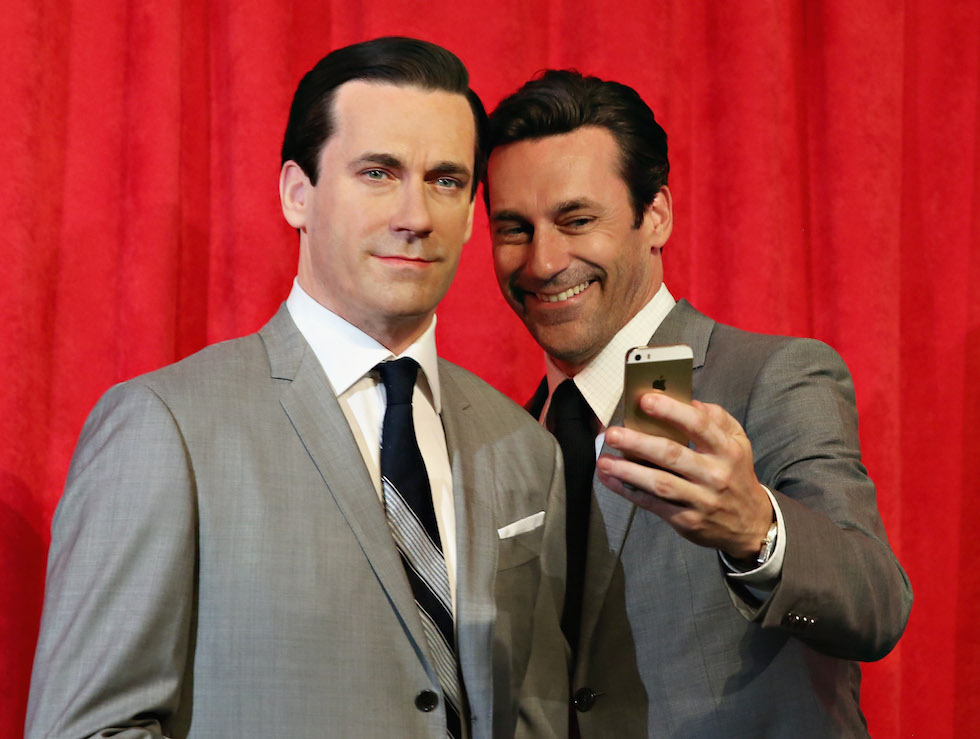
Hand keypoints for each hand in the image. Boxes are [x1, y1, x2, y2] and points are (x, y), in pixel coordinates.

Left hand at [597, 392, 772, 559]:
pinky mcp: (687, 520)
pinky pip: (654, 504)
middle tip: (614, 433)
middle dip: (640, 442)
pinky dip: (629, 492)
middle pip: (673, 455)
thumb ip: (718, 419)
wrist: (751, 524)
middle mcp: (716, 474)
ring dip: (628, 471)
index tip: (645, 401)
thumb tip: (691, 401)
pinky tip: (611, 480)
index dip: (671, 411)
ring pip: (660, 483)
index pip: (699, 425)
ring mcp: (701, 499)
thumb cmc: (735, 474)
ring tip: (604, 461)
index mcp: (727, 450)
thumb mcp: (738, 443)